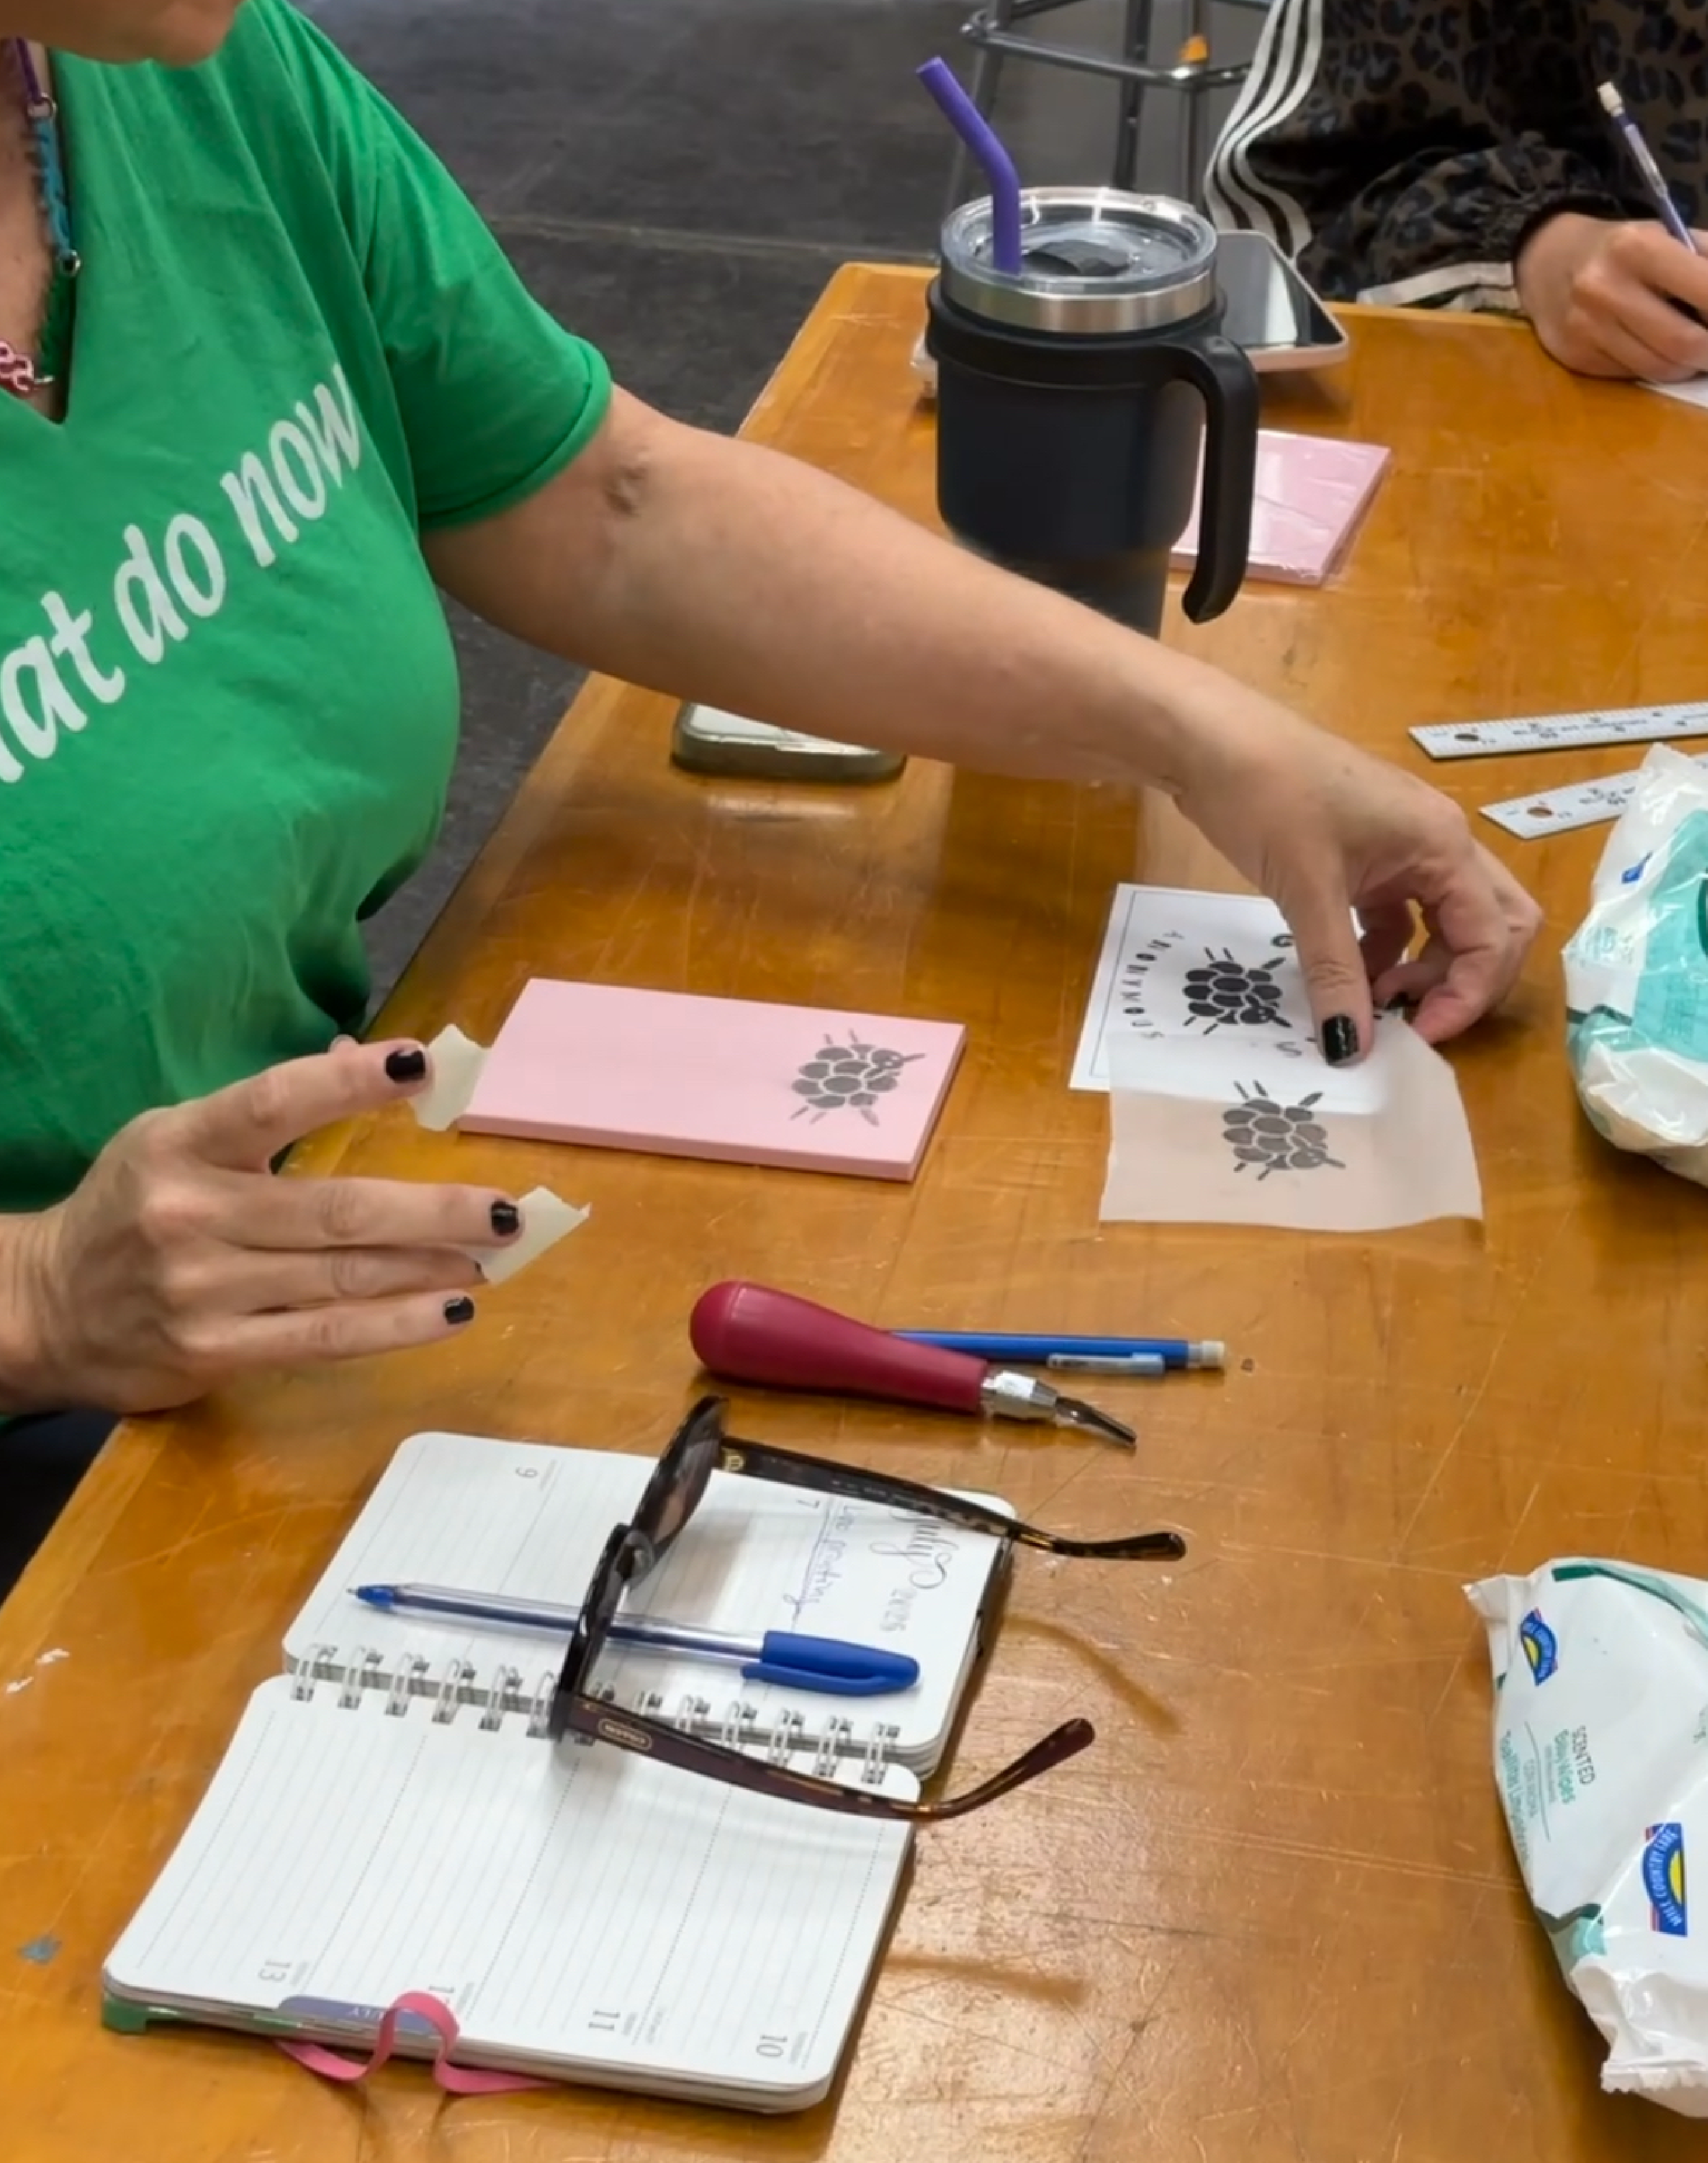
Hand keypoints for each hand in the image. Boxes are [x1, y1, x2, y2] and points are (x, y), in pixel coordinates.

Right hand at [0, 1040, 523, 1414]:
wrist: (43, 1308)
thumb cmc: (135, 1207)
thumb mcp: (179, 1136)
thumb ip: (270, 1108)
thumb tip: (367, 1053)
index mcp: (182, 1142)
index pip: (274, 1102)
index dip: (350, 1082)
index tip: (424, 1064)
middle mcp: (190, 1213)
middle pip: (334, 1208)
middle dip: (432, 1209)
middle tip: (504, 1209)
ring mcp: (202, 1289)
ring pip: (341, 1277)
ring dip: (430, 1267)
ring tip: (494, 1254)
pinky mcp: (212, 1353)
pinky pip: (323, 1339)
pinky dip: (396, 1325)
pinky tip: (452, 1311)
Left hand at [1175, 697, 1541, 1061]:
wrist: (1210, 741)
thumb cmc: (1267, 798)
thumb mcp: (1305, 893)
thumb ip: (1336, 974)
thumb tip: (1350, 1049)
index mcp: (1444, 844)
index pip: (1495, 936)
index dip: (1467, 996)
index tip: (1415, 1037)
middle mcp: (1439, 842)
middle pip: (1491, 926)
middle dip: (1462, 981)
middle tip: (1407, 1020)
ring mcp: (1404, 845)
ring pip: (1444, 923)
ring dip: (1421, 969)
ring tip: (1367, 1002)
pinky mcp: (1368, 853)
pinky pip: (1400, 914)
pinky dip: (1384, 950)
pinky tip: (1345, 974)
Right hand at [1515, 212, 1707, 380]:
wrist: (1547, 262)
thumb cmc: (1623, 248)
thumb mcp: (1668, 235)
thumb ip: (1707, 262)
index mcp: (1638, 248)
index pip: (1707, 291)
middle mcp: (1606, 290)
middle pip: (1685, 344)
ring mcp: (1586, 328)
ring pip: (1660, 369)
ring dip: (1687, 365)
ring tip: (1691, 347)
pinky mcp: (1576, 357)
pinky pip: (1633, 374)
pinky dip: (1653, 366)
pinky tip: (1650, 347)